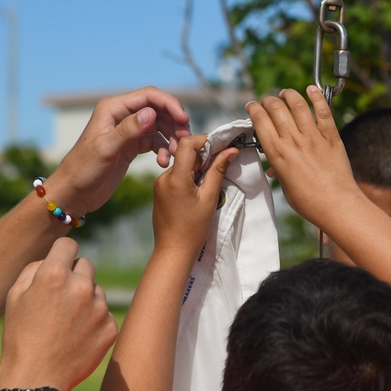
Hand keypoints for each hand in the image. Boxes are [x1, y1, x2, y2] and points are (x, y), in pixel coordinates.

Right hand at [0, 237, 117, 390]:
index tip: (59, 264)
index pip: (69, 244)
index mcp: (54, 274)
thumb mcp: (15, 295)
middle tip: (60, 299)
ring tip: (66, 323)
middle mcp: (81, 286)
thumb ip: (36, 268)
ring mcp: (99, 308)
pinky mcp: (110, 328)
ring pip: (96, 290)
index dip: (61, 253)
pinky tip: (77, 337)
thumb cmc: (20, 335)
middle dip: (74, 276)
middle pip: (86, 265)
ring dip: (85, 299)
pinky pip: (104, 314)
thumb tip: (55, 259)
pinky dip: (94, 322)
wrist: (36, 379)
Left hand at [44, 87, 191, 216]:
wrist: (74, 192)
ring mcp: (127, 131)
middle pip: (157, 109)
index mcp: (113, 108)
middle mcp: (121, 115)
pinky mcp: (131, 146)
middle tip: (185, 140)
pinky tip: (164, 162)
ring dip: (171, 138)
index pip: (148, 96)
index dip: (169, 104)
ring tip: (176, 155)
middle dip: (174, 123)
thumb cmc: (83, 169)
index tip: (184, 120)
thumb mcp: (106, 149)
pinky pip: (154, 141)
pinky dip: (163, 149)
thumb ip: (128, 130)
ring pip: (159, 126)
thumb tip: (151, 113)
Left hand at [152, 134, 237, 256]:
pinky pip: (176, 175)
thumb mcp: (209, 198)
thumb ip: (218, 171)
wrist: (173, 250)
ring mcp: (159, 183)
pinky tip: (198, 190)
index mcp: (176, 177)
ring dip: (197, 167)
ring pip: (181, 164)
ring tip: (209, 182)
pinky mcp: (159, 190)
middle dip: (204, 155)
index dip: (204, 140)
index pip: (187, 144)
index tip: (219, 147)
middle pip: (184, 153)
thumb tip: (231, 150)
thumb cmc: (193, 228)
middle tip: (220, 165)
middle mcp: (164, 177)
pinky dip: (188, 176)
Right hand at [246, 86, 358, 224]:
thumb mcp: (285, 187)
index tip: (252, 106)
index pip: (260, 121)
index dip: (254, 109)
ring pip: (298, 105)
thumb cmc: (308, 201)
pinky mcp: (331, 136)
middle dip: (268, 100)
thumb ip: (279, 171)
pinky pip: (323, 111)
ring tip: (285, 93)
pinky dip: (317, 97)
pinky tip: (311, 89)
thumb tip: (274, 168)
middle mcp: (293, 141)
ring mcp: (313, 137)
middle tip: (268, 101)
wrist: (336, 204)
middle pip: (276, 108)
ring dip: (289, 95)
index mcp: (277, 153)